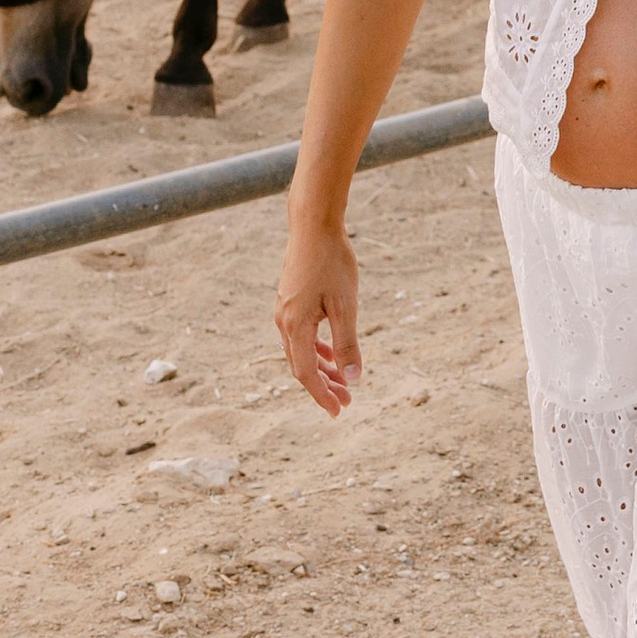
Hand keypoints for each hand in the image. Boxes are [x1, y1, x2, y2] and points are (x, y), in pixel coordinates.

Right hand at [276, 219, 361, 416]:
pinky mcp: (290, 301)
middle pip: (301, 366)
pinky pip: (301, 335)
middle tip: (346, 402)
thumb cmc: (332, 262)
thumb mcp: (346, 306)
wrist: (313, 226)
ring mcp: (284, 311)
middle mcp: (284, 323)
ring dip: (321, 369)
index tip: (338, 411)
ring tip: (343, 382)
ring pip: (301, 351)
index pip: (306, 374)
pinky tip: (331, 354)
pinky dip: (316, 349)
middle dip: (324, 386)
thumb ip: (347, 343)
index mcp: (295, 326)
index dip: (322, 395)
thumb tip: (352, 378)